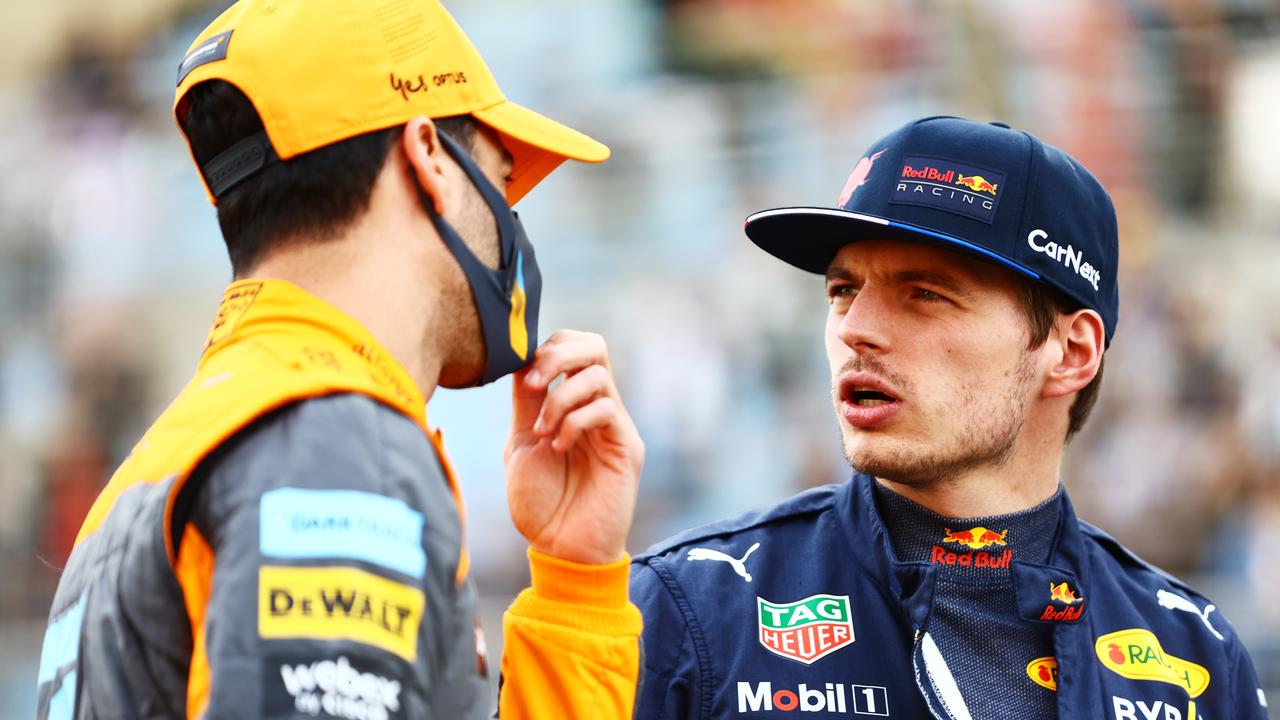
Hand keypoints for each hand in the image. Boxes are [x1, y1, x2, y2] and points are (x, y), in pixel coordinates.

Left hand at [504, 330, 642, 564]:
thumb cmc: (540, 504)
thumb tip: (522, 360)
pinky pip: (605, 408)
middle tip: (534, 385)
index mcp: (572, 403)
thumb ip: (526, 404)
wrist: (561, 551)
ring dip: (560, 399)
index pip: (572, 347)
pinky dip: (574, 421)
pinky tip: (558, 447)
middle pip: (594, 345)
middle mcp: (598, 408)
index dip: (546, 348)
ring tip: (544, 433)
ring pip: (598, 373)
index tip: (521, 377)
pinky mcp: (627, 446)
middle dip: (557, 356)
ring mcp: (615, 425)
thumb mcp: (522, 444)